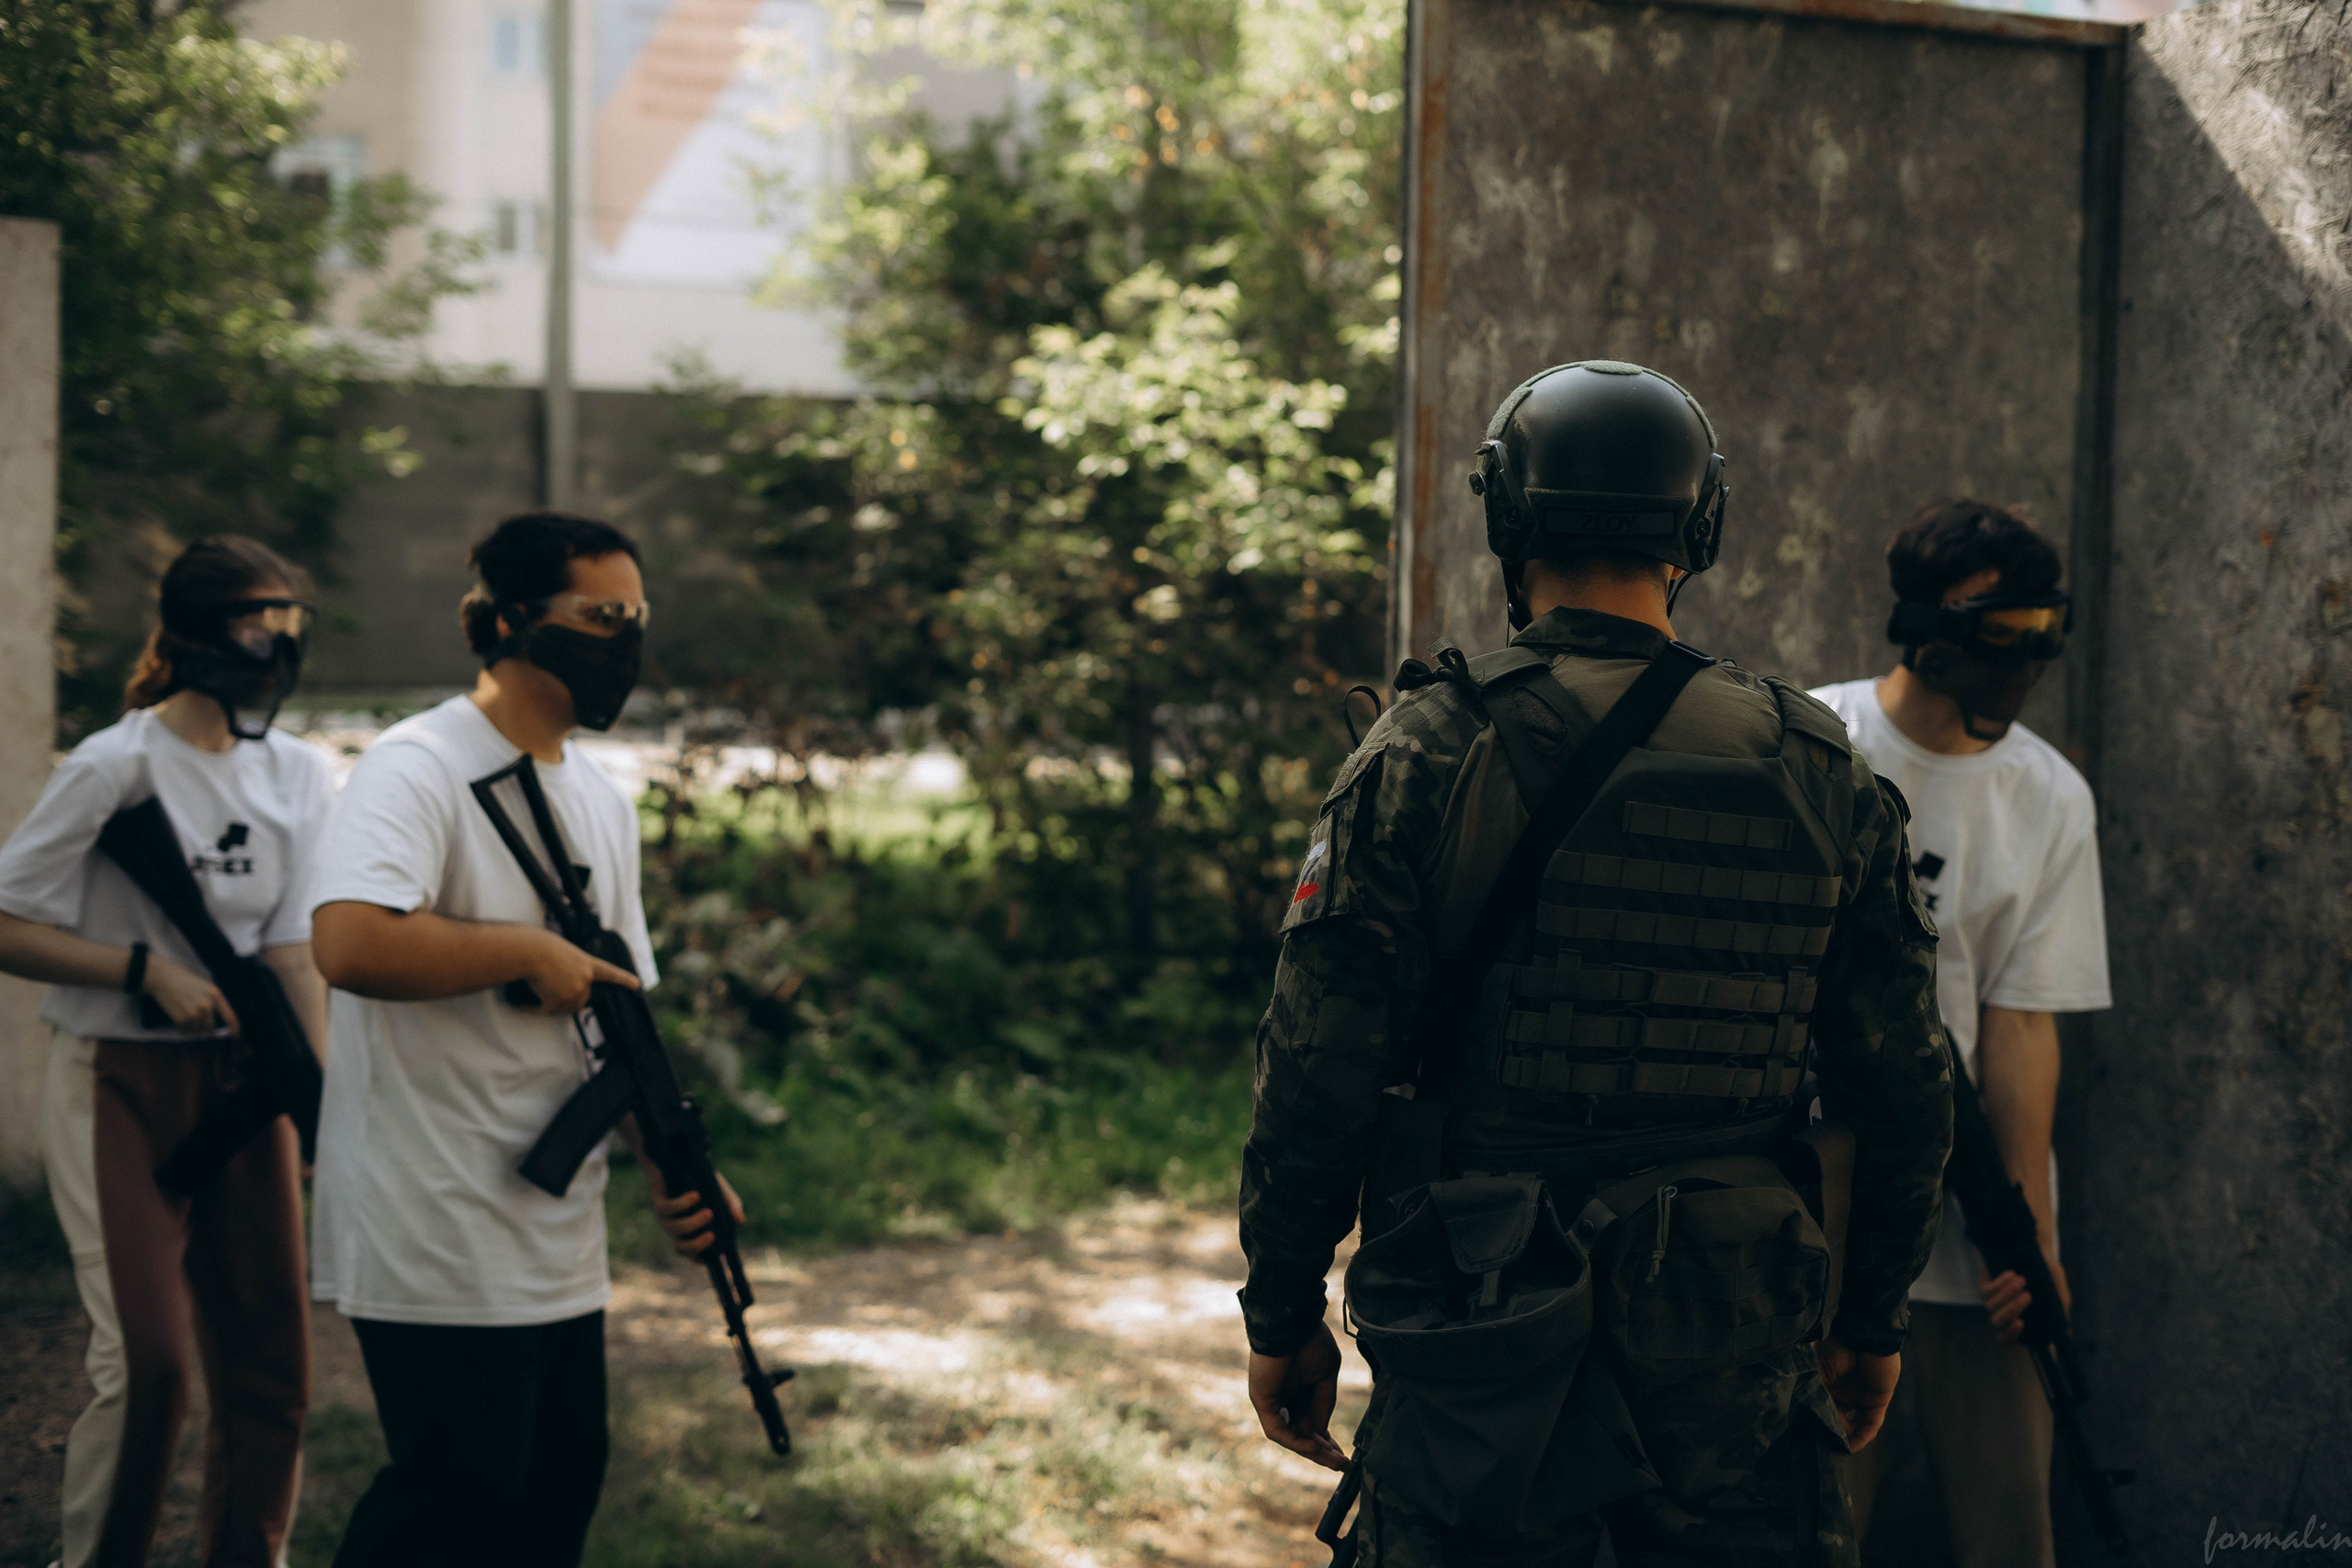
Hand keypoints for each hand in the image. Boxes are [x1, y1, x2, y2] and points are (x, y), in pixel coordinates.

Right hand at [143, 955, 239, 1035]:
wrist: (164, 978)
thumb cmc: (185, 981)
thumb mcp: (205, 986)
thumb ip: (213, 1002)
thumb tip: (217, 1023)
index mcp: (216, 995)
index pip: (230, 1016)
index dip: (234, 1028)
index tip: (235, 1036)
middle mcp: (207, 1005)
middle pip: (210, 1028)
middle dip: (204, 1029)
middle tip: (195, 1021)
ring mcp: (194, 1013)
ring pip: (196, 1031)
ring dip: (191, 1027)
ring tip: (184, 1014)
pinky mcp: (181, 1018)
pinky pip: (185, 1031)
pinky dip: (182, 1027)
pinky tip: (178, 1016)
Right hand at [513, 928, 638, 1014]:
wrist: (530, 951)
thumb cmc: (538, 945)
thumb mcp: (559, 952)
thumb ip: (566, 967)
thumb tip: (554, 984)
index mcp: (587, 962)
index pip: (609, 972)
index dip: (623, 979)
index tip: (637, 984)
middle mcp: (585, 978)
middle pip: (581, 1000)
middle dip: (567, 1001)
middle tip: (549, 993)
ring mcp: (575, 990)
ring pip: (562, 1007)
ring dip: (550, 1004)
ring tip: (536, 988)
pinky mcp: (560, 1000)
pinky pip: (546, 1010)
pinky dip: (536, 1008)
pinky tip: (528, 1002)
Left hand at [647, 1164, 742, 1258]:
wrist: (677, 1159)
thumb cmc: (701, 1180)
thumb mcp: (720, 1193)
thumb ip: (731, 1206)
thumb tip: (740, 1221)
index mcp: (689, 1231)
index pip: (692, 1254)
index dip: (702, 1259)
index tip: (718, 1255)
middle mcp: (677, 1227)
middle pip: (681, 1249)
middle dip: (696, 1246)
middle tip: (711, 1236)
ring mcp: (666, 1216)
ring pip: (676, 1229)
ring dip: (693, 1223)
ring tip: (709, 1212)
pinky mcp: (658, 1202)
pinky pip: (668, 1209)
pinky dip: (683, 1205)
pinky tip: (695, 1196)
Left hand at [1247, 1322, 1347, 1470]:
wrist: (1291, 1324)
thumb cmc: (1310, 1342)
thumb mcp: (1326, 1375)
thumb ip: (1324, 1403)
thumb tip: (1321, 1429)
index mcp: (1301, 1389)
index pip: (1313, 1423)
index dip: (1328, 1441)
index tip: (1345, 1456)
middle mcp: (1286, 1398)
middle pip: (1304, 1433)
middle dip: (1324, 1451)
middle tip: (1344, 1466)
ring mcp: (1273, 1401)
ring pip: (1293, 1436)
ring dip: (1314, 1451)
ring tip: (1336, 1462)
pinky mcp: (1263, 1402)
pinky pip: (1278, 1430)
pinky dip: (1297, 1442)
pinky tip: (1316, 1446)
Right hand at [1816, 1339, 1900, 1451]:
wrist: (1863, 1333)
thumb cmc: (1835, 1349)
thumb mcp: (1818, 1376)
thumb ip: (1815, 1398)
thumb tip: (1807, 1423)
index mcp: (1827, 1384)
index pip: (1822, 1410)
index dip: (1817, 1425)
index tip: (1808, 1440)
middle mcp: (1844, 1392)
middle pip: (1838, 1420)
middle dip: (1832, 1435)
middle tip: (1822, 1450)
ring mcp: (1861, 1395)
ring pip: (1855, 1425)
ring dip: (1848, 1439)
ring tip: (1837, 1450)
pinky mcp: (1878, 1399)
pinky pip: (1871, 1422)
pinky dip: (1863, 1435)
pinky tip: (1852, 1444)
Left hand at [1978, 1252, 2070, 1342]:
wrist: (2035, 1248)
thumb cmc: (2047, 1273)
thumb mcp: (2057, 1289)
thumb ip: (2060, 1308)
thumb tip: (2066, 1332)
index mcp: (2019, 1321)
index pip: (2006, 1340)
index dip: (2010, 1336)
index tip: (2021, 1323)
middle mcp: (2003, 1314)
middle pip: (1996, 1322)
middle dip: (2012, 1309)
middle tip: (2029, 1296)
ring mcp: (1993, 1300)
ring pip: (1990, 1306)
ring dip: (2007, 1293)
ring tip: (2023, 1280)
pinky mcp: (1984, 1286)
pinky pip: (1985, 1291)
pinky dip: (1999, 1283)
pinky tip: (2012, 1274)